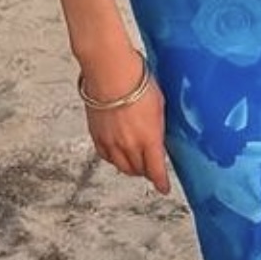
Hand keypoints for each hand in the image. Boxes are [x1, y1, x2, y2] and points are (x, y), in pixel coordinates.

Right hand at [84, 78, 169, 194]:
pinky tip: (116, 154)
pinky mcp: (97, 135)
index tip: (163, 188)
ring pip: (121, 166)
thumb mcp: (159, 105)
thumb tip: (157, 134)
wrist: (110, 72)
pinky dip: (113, 158)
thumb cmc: (136, 82)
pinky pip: (105, 156)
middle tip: (150, 169)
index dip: (161, 182)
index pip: (156, 170)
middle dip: (146, 172)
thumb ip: (158, 126)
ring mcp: (111, 142)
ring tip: (135, 163)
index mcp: (150, 139)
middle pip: (139, 170)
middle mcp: (129, 145)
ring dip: (130, 167)